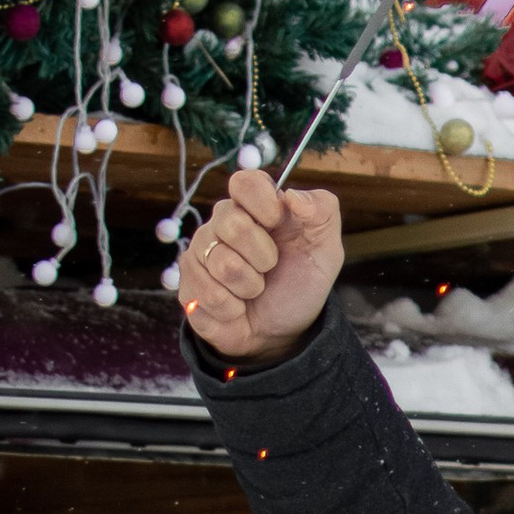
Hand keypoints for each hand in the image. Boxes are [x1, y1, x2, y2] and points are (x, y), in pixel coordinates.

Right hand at [178, 166, 344, 363]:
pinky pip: (209, 294)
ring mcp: (200, 253)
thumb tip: (293, 195)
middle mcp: (221, 223)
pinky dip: (233, 308)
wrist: (283, 331)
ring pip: (222, 264)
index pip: (245, 182)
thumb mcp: (325, 250)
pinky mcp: (188, 284)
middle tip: (270, 267)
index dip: (262, 202)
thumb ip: (322, 212)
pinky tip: (237, 307)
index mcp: (254, 206)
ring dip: (250, 286)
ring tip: (254, 290)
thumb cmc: (299, 283)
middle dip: (264, 256)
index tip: (277, 222)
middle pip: (232, 223)